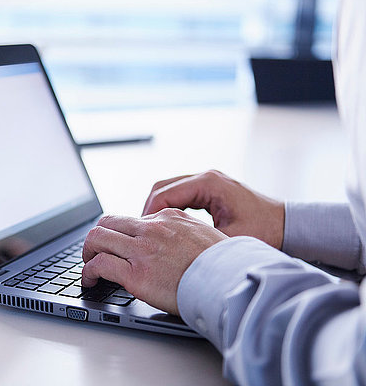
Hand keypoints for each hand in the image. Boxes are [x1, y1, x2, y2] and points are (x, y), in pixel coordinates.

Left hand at [82, 210, 226, 314]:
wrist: (230, 282)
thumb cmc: (224, 265)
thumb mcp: (206, 235)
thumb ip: (185, 232)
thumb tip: (176, 239)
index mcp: (168, 218)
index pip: (132, 219)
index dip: (120, 233)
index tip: (117, 245)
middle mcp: (151, 229)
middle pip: (107, 222)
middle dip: (95, 237)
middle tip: (93, 251)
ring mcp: (142, 250)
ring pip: (97, 238)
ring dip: (87, 252)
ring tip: (87, 265)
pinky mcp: (135, 274)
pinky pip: (99, 265)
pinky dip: (88, 272)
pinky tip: (90, 280)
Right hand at [143, 170, 284, 249]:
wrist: (288, 225)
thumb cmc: (266, 231)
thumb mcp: (230, 240)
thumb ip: (199, 242)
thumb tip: (172, 251)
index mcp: (209, 184)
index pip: (164, 194)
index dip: (148, 214)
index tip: (141, 233)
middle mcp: (206, 178)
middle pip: (161, 188)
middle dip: (148, 211)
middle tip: (141, 233)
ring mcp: (207, 182)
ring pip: (168, 190)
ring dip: (157, 210)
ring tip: (151, 232)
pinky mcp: (209, 190)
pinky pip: (179, 195)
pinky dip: (169, 209)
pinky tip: (166, 228)